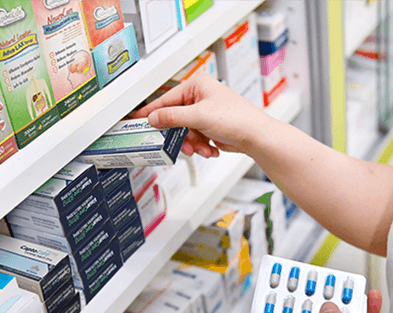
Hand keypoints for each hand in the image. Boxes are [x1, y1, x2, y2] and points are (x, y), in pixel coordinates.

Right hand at [133, 72, 273, 157]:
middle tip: (178, 143)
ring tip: (201, 148)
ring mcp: (204, 112)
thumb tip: (153, 118)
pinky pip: (194, 138)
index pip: (166, 99)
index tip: (136, 120)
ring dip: (192, 143)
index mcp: (196, 85)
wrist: (256, 136)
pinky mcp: (208, 127)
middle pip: (174, 118)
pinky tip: (210, 148)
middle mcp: (199, 97)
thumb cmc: (237, 119)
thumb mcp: (199, 116)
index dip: (151, 112)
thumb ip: (173, 117)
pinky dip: (200, 146)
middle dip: (180, 135)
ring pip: (184, 132)